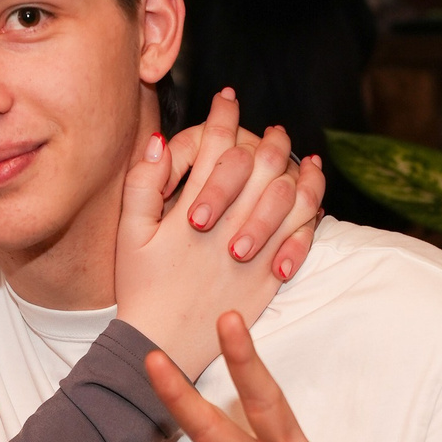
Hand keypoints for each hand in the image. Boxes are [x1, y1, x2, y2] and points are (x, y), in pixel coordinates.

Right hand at [114, 102, 323, 381]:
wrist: (163, 343)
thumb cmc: (140, 287)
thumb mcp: (128, 234)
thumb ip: (142, 184)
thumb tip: (160, 140)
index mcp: (189, 214)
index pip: (213, 149)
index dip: (221, 117)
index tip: (226, 98)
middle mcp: (225, 229)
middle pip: (257, 166)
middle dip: (263, 138)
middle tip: (266, 127)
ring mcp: (252, 254)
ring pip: (287, 196)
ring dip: (292, 165)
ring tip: (291, 151)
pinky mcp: (269, 277)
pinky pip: (301, 235)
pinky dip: (312, 207)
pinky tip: (312, 188)